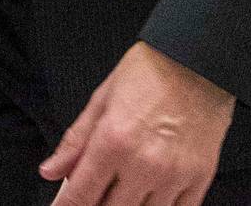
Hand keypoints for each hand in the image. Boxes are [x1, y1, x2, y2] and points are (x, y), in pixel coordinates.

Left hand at [41, 42, 234, 205]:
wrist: (197, 58)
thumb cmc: (150, 72)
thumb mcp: (102, 99)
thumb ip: (76, 141)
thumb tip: (51, 170)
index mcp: (113, 141)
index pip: (81, 195)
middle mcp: (143, 164)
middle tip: (95, 196)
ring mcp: (173, 175)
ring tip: (123, 194)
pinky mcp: (199, 178)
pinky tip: (150, 201)